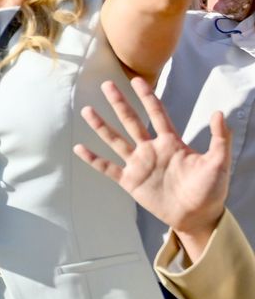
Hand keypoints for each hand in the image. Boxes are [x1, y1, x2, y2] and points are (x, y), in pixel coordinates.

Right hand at [75, 77, 228, 256]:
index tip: (136, 81)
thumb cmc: (211, 190)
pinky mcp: (130, 181)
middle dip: (119, 103)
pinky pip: (108, 167)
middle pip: (131, 121)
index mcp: (171, 142)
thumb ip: (219, 139)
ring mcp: (139, 164)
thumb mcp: (219, 163)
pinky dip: (93, 159)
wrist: (198, 217)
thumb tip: (219, 113)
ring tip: (87, 111)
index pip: (157, 114)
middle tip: (106, 85)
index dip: (147, 97)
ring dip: (101, 126)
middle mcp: (151, 149)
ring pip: (115, 140)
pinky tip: (79, 148)